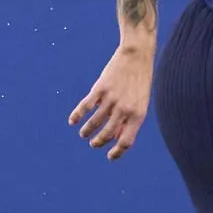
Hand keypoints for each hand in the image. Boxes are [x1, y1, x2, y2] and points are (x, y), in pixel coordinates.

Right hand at [70, 44, 153, 160]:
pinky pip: (85, 106)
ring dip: (87, 131)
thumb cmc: (140, 81)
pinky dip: (77, 115)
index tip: (109, 156)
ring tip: (83, 134)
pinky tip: (72, 121)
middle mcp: (124, 110)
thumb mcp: (141, 102)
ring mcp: (111, 99)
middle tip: (93, 144)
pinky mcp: (99, 89)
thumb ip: (130, 120)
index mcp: (138, 115)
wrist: (137, 56)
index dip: (117, 152)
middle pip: (107, 134)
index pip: (126, 141)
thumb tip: (115, 138)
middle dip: (98, 142)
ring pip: (94, 123)